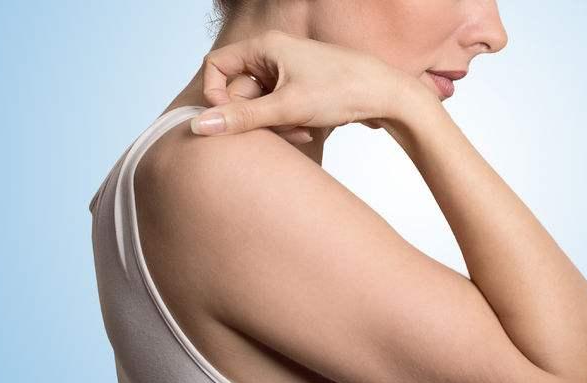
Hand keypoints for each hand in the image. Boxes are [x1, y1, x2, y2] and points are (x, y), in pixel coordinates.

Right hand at [190, 29, 416, 135]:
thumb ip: (242, 119)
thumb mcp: (287, 108)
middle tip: (280, 130)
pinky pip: (278, 110)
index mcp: (265, 47)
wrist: (388, 97)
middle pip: (238, 90)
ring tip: (300, 131)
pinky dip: (288, 124)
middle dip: (255, 117)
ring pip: (260, 104)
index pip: (216, 66)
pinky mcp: (302, 89)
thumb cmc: (342, 92)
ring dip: (275, 125)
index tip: (229, 120)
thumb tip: (199, 126)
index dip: (215, 95)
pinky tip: (309, 131)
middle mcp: (274, 55)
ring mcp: (288, 72)